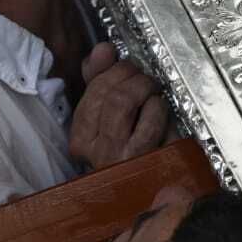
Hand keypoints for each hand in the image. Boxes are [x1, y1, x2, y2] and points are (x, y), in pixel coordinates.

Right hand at [68, 44, 168, 169]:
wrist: (150, 192)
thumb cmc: (127, 152)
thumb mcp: (109, 119)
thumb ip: (99, 81)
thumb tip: (102, 49)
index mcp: (80, 138)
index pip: (92, 91)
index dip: (112, 72)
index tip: (126, 70)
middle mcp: (94, 150)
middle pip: (108, 94)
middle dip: (130, 76)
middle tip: (143, 78)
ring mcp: (119, 158)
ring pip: (123, 102)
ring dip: (143, 87)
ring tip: (151, 90)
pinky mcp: (144, 163)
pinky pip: (148, 121)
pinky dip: (157, 107)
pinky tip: (160, 109)